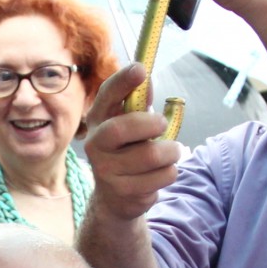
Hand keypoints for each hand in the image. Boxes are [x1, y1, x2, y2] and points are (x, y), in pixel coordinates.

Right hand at [81, 64, 182, 222]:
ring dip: (171, 151)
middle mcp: (95, 144)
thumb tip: (147, 82)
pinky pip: (161, 176)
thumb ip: (139, 104)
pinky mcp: (123, 192)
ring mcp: (107, 170)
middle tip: (163, 125)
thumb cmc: (127, 151)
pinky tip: (161, 172)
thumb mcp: (131, 125)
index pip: (106, 96)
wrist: (115, 197)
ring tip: (171, 152)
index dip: (123, 81)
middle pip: (123, 129)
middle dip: (151, 124)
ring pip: (151, 155)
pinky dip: (170, 171)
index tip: (141, 69)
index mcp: (98, 120)